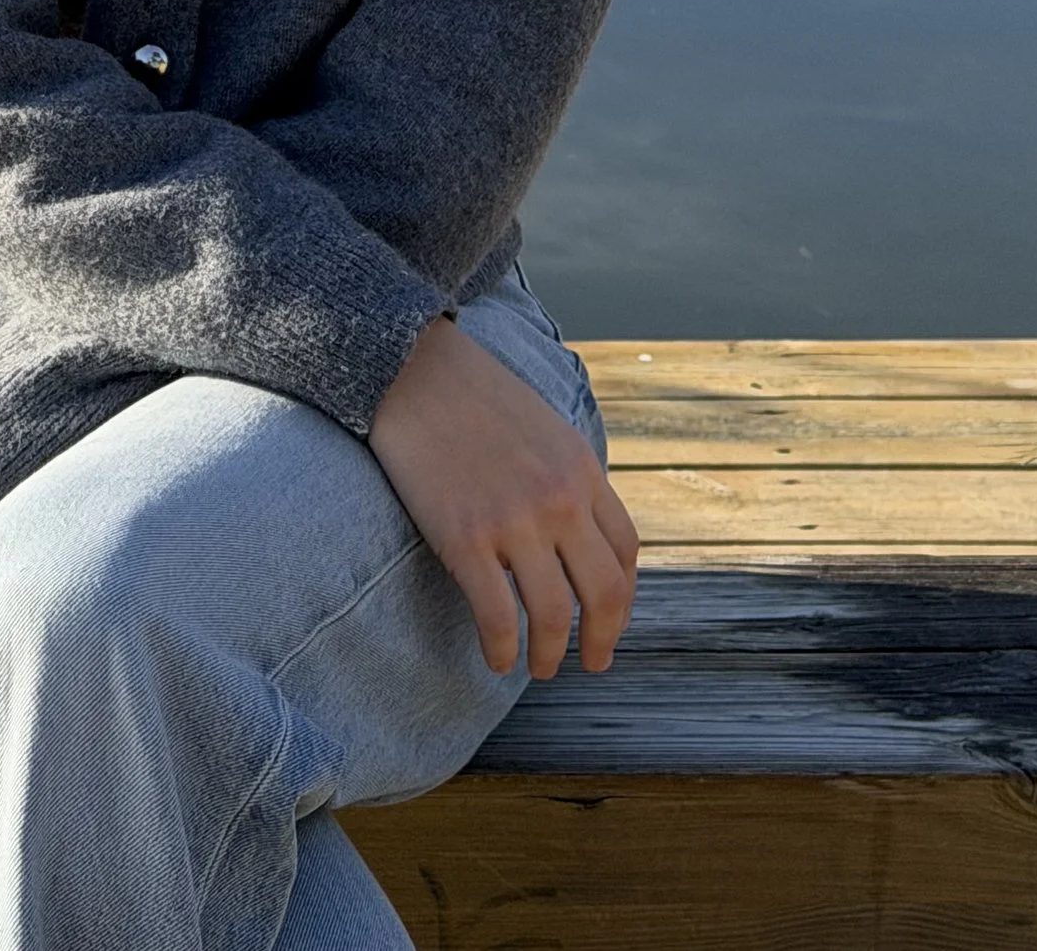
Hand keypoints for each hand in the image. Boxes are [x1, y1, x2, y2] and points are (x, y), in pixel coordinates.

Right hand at [368, 315, 636, 680]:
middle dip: (603, 639)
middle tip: (593, 662)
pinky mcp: (465, 539)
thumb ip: (567, 477)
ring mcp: (514, 521)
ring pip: (554, 616)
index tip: (611, 618)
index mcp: (582, 469)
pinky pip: (497, 617)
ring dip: (551, 655)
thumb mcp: (544, 427)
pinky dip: (501, 650)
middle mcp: (559, 499)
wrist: (412, 368)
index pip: (625, 551)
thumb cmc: (472, 395)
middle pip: (604, 593)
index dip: (624, 596)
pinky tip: (495, 658)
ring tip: (540, 668)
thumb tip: (578, 534)